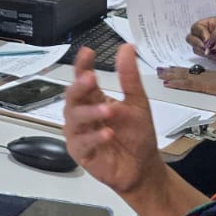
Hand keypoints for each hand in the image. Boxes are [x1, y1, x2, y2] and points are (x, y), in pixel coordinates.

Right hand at [62, 45, 167, 196]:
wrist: (143, 168)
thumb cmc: (137, 135)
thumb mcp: (137, 103)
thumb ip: (129, 77)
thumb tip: (127, 47)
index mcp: (94, 99)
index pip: (82, 78)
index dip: (82, 65)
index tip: (88, 52)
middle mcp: (82, 114)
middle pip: (72, 96)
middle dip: (79, 87)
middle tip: (91, 78)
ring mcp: (79, 133)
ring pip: (74, 119)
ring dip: (89, 113)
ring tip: (108, 111)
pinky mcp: (81, 153)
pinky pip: (82, 142)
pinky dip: (94, 137)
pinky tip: (108, 133)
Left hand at [156, 64, 215, 100]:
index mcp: (214, 74)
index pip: (195, 72)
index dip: (183, 70)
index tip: (174, 68)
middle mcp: (207, 75)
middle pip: (186, 72)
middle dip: (172, 71)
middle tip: (161, 69)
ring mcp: (205, 79)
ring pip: (183, 76)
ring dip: (170, 75)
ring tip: (160, 73)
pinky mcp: (204, 85)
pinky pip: (186, 83)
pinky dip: (175, 83)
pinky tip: (167, 83)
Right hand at [185, 16, 215, 61]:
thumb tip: (209, 41)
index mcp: (212, 23)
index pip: (197, 27)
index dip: (200, 33)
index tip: (207, 40)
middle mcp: (209, 33)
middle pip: (192, 36)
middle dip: (196, 43)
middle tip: (206, 48)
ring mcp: (212, 44)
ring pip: (196, 47)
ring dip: (202, 51)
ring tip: (214, 53)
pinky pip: (205, 56)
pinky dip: (209, 57)